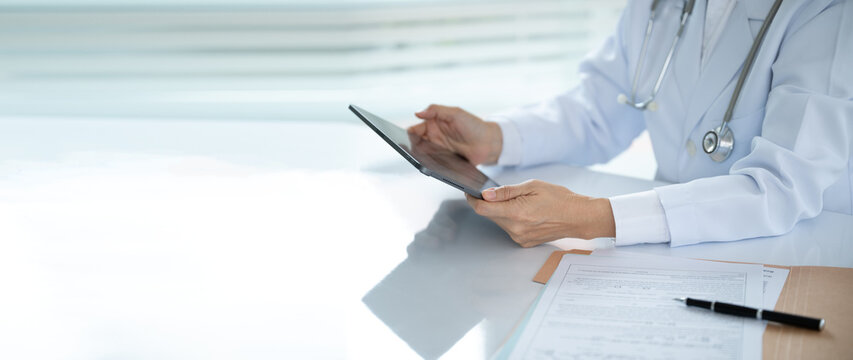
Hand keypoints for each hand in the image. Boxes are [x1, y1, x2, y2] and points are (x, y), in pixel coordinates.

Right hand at [407, 104, 502, 164]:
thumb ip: (436, 110)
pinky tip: (429, 165)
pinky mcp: (445, 162)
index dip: (406, 134)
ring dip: (419, 157)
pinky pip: (433, 164)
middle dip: (410, 147)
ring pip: (422, 155)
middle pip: (415, 144)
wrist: (489, 143)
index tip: (402, 137)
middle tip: (409, 149)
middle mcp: (433, 138)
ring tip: (418, 158)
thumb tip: (417, 113)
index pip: (414, 130)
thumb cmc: (473, 125)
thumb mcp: (455, 113)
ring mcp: (438, 151)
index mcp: (433, 125)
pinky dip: (430, 165)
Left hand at [465, 180, 615, 246]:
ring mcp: (520, 237)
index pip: (482, 209)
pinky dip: (511, 219)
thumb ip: (506, 192)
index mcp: (516, 213)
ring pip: (500, 222)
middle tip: (501, 193)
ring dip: (502, 211)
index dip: (472, 199)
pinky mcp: (524, 242)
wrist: (578, 217)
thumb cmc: (559, 198)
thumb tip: (485, 194)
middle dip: (490, 203)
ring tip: (521, 202)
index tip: (470, 192)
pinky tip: (526, 213)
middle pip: (490, 215)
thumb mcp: (532, 186)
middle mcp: (515, 229)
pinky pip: (509, 228)